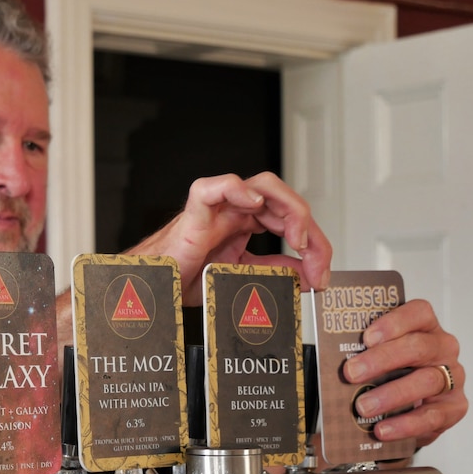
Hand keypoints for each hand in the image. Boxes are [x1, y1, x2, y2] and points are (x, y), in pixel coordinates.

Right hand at [128, 172, 331, 304]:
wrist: (152, 288)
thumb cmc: (184, 277)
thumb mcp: (242, 277)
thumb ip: (273, 270)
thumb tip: (307, 274)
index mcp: (246, 223)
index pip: (292, 221)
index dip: (314, 246)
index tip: (321, 273)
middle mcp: (236, 211)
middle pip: (285, 202)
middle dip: (311, 232)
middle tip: (317, 262)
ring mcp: (218, 209)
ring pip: (262, 186)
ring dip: (290, 209)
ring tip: (297, 238)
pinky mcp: (196, 213)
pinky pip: (216, 187)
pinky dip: (238, 188)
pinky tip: (256, 203)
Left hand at [344, 299, 466, 447]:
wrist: (409, 410)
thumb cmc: (391, 373)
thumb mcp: (379, 358)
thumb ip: (366, 354)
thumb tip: (337, 361)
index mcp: (424, 327)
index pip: (418, 312)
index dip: (394, 322)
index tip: (367, 337)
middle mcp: (442, 348)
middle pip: (418, 347)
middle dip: (382, 360)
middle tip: (352, 373)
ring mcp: (452, 377)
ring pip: (427, 381)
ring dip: (391, 394)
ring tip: (363, 405)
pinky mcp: (455, 407)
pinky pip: (431, 416)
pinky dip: (404, 424)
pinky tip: (383, 429)